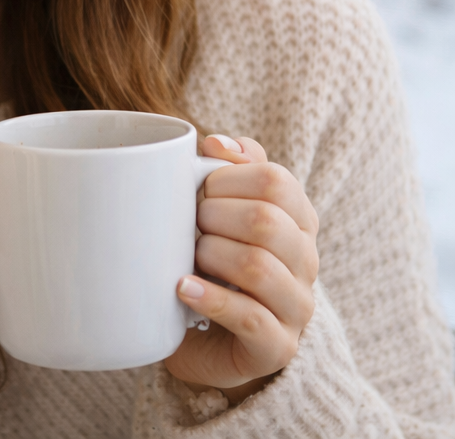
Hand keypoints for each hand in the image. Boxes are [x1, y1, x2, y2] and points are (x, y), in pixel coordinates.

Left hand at [164, 135, 318, 401]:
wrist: (211, 335)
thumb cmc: (215, 259)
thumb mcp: (222, 209)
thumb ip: (228, 169)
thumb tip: (217, 142)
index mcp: (298, 219)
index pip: (276, 180)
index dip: (227, 178)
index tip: (199, 190)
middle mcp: (307, 261)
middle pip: (266, 221)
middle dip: (214, 217)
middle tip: (190, 225)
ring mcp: (297, 306)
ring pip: (258, 267)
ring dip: (211, 255)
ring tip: (188, 257)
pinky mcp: (278, 347)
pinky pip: (250, 318)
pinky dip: (210, 299)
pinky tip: (183, 288)